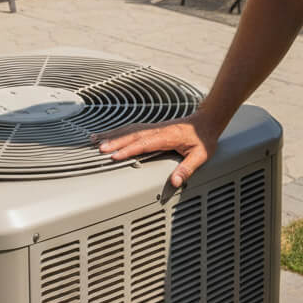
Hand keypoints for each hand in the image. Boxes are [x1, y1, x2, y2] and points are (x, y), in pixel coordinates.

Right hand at [94, 111, 222, 188]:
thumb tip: (175, 182)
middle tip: (100, 149)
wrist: (207, 120)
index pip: (144, 143)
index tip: (115, 156)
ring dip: (113, 135)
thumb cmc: (203, 138)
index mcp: (168, 136)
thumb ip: (187, 168)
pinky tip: (109, 136)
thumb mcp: (200, 155)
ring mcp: (154, 128)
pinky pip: (133, 129)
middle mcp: (158, 130)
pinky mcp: (153, 128)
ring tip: (96, 140)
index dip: (129, 149)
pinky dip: (119, 132)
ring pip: (130, 130)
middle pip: (133, 135)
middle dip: (115, 142)